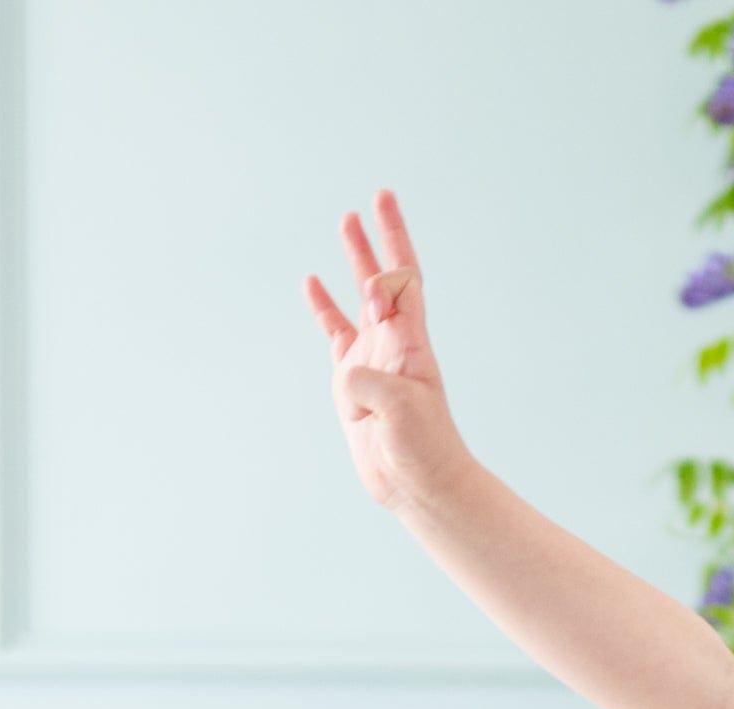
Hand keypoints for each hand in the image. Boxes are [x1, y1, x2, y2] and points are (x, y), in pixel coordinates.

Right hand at [303, 188, 466, 516]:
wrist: (420, 486)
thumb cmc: (422, 449)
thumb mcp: (398, 411)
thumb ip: (369, 380)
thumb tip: (348, 370)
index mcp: (410, 342)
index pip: (402, 280)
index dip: (393, 248)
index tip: (381, 221)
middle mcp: (392, 343)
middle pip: (384, 278)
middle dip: (380, 238)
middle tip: (374, 198)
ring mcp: (372, 360)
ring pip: (359, 298)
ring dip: (353, 260)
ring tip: (346, 222)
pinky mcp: (353, 382)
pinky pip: (335, 334)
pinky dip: (324, 308)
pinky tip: (312, 283)